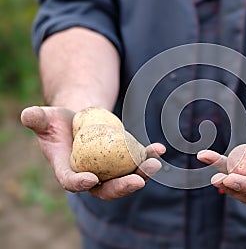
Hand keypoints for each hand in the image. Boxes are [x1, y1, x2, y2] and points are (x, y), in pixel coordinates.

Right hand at [21, 106, 165, 200]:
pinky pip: (137, 160)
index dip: (80, 183)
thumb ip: (36, 119)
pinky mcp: (122, 160)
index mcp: (67, 170)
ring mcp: (108, 169)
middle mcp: (90, 175)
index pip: (71, 181)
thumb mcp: (44, 118)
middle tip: (138, 180)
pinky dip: (149, 155)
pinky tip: (160, 149)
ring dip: (142, 172)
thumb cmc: (57, 121)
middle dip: (123, 187)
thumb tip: (28, 114)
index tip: (91, 179)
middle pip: (107, 188)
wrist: (77, 119)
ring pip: (127, 176)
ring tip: (154, 163)